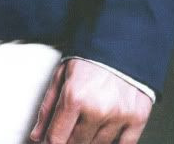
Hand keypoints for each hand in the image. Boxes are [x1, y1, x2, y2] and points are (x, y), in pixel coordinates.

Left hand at [30, 58, 152, 143]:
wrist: (123, 40)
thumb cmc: (90, 56)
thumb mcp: (62, 74)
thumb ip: (48, 107)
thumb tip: (36, 136)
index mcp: (75, 97)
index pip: (56, 139)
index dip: (51, 142)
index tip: (51, 140)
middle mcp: (97, 109)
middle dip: (70, 139)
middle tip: (72, 124)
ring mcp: (118, 115)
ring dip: (91, 137)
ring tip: (91, 118)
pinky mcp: (137, 117)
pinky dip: (115, 142)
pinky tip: (107, 129)